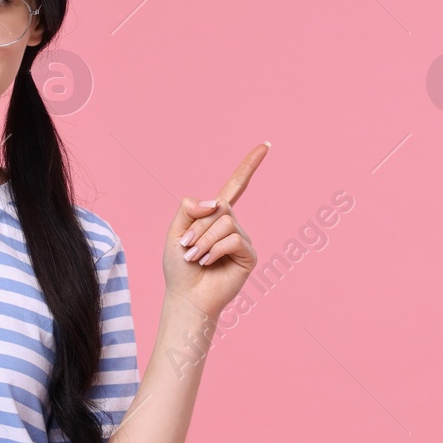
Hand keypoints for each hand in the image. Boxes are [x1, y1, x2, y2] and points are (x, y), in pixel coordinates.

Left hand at [164, 142, 267, 319]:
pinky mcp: (249, 255)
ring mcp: (242, 239)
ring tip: (195, 257)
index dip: (250, 165)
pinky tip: (208, 263)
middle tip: (186, 246)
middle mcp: (232, 225)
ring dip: (204, 240)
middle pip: (220, 206)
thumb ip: (190, 208)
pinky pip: (233, 239)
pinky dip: (215, 250)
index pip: (236, 186)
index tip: (266, 145)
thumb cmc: (179, 267)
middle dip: (198, 226)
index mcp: (215, 216)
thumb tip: (215, 202)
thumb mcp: (175, 230)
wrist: (186, 296)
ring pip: (225, 222)